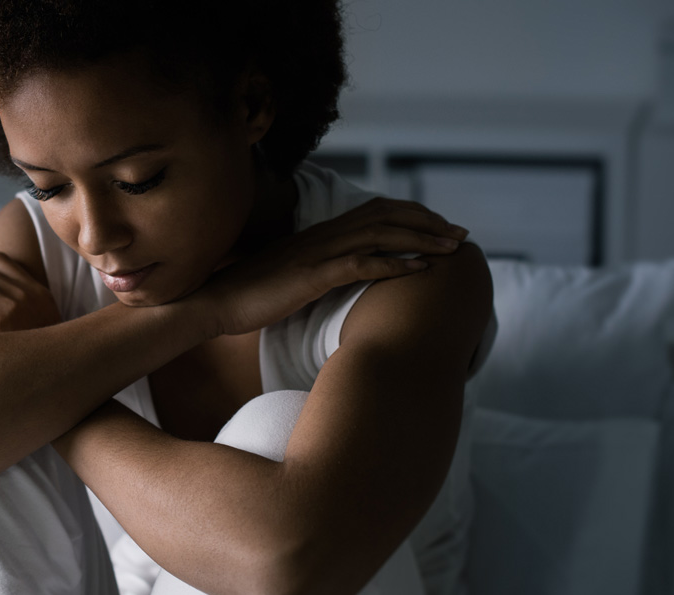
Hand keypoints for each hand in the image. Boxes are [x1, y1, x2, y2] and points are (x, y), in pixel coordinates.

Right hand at [195, 197, 468, 335]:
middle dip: (428, 223)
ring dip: (421, 240)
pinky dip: (394, 264)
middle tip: (460, 235)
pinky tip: (419, 270)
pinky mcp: (312, 275)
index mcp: (318, 235)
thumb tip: (335, 278)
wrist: (213, 302)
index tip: (438, 228)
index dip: (411, 216)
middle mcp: (322, 236)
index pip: (374, 213)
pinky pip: (361, 264)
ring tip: (451, 249)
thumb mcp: (288, 277)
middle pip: (386, 217)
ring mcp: (317, 253)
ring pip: (381, 235)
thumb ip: (314, 270)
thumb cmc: (247, 296)